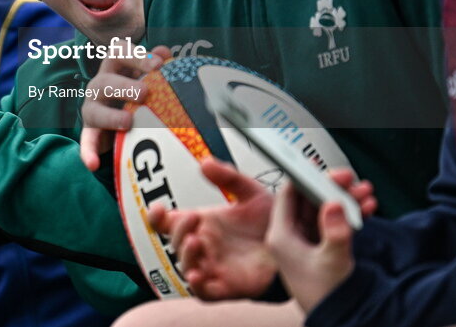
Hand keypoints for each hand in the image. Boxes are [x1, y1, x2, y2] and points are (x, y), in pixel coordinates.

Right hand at [79, 45, 168, 170]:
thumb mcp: (145, 76)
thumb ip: (155, 65)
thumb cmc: (137, 92)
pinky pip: (86, 142)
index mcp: (114, 67)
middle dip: (124, 86)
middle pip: (105, 82)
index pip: (119, 53)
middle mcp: (99, 85)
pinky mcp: (90, 132)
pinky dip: (87, 152)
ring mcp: (92, 108)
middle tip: (145, 93)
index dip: (137, 56)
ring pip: (94, 110)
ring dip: (111, 116)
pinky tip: (93, 164)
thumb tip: (165, 53)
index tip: (158, 65)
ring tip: (129, 122)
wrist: (119, 121)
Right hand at [148, 157, 276, 299]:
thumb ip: (228, 177)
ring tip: (196, 241)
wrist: (298, 244)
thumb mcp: (251, 193)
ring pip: (185, 267)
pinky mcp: (227, 287)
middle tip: (194, 218)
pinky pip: (203, 293)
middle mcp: (205, 246)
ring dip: (185, 255)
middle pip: (175, 242)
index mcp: (205, 224)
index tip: (157, 209)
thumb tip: (204, 162)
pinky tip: (198, 274)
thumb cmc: (273, 223)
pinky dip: (197, 285)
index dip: (157, 217)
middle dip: (178, 230)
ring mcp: (214, 267)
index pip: (169, 223)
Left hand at [265, 170, 375, 312]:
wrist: (339, 319)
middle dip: (331, 187)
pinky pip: (332, 222)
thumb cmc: (326, 296)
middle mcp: (291, 236)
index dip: (306, 178)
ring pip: (323, 210)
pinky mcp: (321, 247)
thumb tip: (334, 203)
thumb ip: (334, 230)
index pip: (288, 195)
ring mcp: (306, 241)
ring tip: (365, 192)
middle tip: (350, 179)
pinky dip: (348, 214)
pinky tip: (366, 208)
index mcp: (281, 236)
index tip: (325, 169)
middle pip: (308, 199)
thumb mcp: (332, 261)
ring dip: (344, 200)